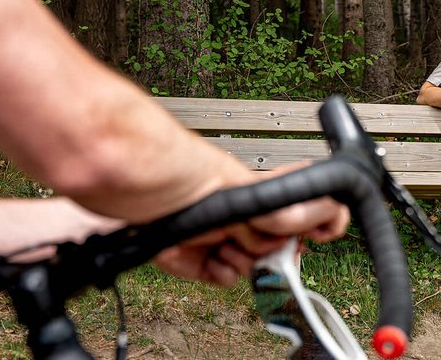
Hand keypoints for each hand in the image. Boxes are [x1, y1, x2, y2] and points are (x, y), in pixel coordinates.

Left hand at [152, 162, 349, 286]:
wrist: (119, 179)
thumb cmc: (172, 164)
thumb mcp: (240, 186)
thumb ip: (282, 208)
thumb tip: (317, 219)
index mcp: (260, 187)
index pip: (307, 203)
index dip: (319, 219)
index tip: (322, 231)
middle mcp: (242, 211)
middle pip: (282, 244)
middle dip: (272, 247)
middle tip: (255, 236)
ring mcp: (220, 234)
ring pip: (255, 265)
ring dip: (243, 259)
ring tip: (223, 241)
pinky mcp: (196, 256)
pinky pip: (225, 276)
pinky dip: (221, 272)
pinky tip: (207, 256)